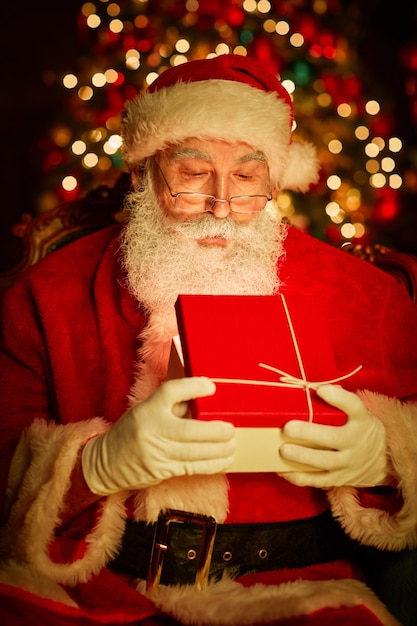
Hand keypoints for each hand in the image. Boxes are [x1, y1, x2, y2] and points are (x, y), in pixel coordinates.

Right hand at [82, 377, 234, 494]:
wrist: (106, 463)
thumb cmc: (132, 431)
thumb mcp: (146, 410)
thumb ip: (174, 405)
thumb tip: (205, 397)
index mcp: (147, 409)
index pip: (170, 392)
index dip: (192, 387)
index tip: (211, 386)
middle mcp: (151, 430)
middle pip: (190, 429)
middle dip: (216, 431)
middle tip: (232, 429)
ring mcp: (156, 454)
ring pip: (194, 453)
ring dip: (219, 450)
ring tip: (234, 445)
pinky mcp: (162, 471)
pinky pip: (192, 468)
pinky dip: (212, 464)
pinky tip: (226, 460)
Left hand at [279, 384, 387, 487]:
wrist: (383, 461)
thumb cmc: (360, 430)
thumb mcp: (358, 415)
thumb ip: (339, 404)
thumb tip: (309, 389)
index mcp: (361, 420)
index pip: (354, 407)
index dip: (339, 398)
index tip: (321, 390)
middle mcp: (356, 442)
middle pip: (334, 438)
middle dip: (308, 433)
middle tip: (288, 427)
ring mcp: (348, 463)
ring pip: (324, 462)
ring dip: (301, 457)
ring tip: (283, 449)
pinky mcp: (339, 479)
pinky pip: (317, 480)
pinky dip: (298, 476)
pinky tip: (283, 469)